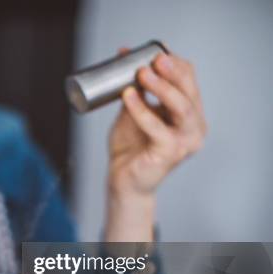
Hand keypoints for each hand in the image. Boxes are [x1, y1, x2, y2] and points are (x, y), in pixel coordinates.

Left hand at [105, 50, 206, 240]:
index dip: (174, 64)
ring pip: (181, 107)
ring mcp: (186, 141)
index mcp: (189, 114)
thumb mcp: (133, 110)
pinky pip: (157, 127)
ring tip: (142, 73)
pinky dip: (142, 110)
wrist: (122, 179)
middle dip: (173, 72)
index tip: (153, 51)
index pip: (189, 81)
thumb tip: (125, 55)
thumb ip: (135, 88)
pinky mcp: (171, 152)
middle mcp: (194, 127)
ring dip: (162, 87)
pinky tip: (128, 96)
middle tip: (153, 59)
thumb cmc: (130, 147)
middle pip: (190, 91)